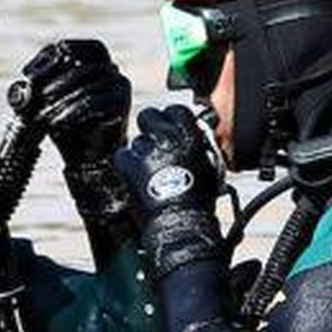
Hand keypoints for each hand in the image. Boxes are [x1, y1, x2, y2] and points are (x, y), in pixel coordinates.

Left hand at [8, 39, 130, 164]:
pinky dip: (72, 112)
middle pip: (85, 67)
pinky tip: (57, 122)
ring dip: (62, 101)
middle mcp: (113, 72)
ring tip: (44, 114)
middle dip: (58, 81)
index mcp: (99, 64)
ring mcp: (120, 87)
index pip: (82, 48)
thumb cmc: (68, 125)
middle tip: (38, 94)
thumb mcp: (50, 100)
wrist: (87, 156)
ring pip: (88, 86)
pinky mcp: (122, 106)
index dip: (63, 51)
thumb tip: (27, 78)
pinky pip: (94, 103)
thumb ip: (43, 83)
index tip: (37, 67)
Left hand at [113, 105, 224, 278]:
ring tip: (149, 172)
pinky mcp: (129, 164)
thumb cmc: (200, 200)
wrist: (182, 221)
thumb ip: (198, 147)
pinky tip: (135, 177)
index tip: (170, 129)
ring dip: (140, 153)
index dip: (170, 120)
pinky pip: (122, 155)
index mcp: (189, 134)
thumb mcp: (208, 166)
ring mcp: (146, 149)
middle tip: (155, 145)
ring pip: (136, 140)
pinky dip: (126, 165)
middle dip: (150, 128)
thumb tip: (193, 138)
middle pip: (148, 116)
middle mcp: (166, 136)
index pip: (174, 110)